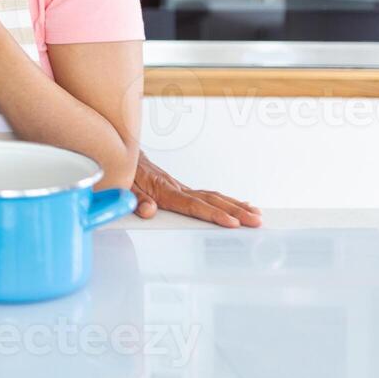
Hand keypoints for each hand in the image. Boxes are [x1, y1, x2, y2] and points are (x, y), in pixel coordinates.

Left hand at [133, 153, 261, 227]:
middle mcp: (176, 188)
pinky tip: (239, 205)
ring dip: (236, 206)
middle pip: (211, 200)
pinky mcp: (181, 189)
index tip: (232, 223)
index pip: (194, 205)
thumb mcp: (122, 187)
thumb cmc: (123, 172)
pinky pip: (208, 195)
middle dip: (236, 211)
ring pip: (213, 196)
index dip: (214, 214)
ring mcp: (181, 188)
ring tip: (256, 216)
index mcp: (164, 191)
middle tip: (256, 221)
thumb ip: (135, 199)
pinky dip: (226, 201)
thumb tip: (148, 210)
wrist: (121, 154)